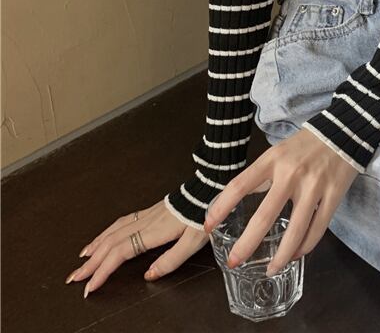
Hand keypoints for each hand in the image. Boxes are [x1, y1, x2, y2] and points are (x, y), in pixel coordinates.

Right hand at [64, 198, 208, 296]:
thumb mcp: (193, 242)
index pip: (120, 253)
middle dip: (90, 262)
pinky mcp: (152, 210)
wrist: (210, 187)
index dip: (102, 271)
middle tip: (74, 277)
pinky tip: (106, 235)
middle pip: (111, 243)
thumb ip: (171, 260)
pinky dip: (108, 231)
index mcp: (153, 231)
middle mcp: (145, 222)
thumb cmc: (203, 215)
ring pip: (114, 230)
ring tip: (83, 258)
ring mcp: (147, 214)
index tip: (89, 287)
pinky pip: (122, 221)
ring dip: (96, 245)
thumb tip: (148, 276)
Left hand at [204, 127, 359, 274]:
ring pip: (295, 230)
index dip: (221, 207)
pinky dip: (305, 247)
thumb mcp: (278, 152)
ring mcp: (314, 186)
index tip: (208, 226)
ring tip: (270, 270)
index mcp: (273, 160)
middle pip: (265, 216)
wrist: (343, 131)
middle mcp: (291, 173)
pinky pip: (317, 229)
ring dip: (281, 256)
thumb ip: (262, 176)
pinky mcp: (333, 195)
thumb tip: (238, 201)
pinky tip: (296, 255)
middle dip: (247, 244)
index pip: (240, 185)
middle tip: (234, 262)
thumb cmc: (305, 145)